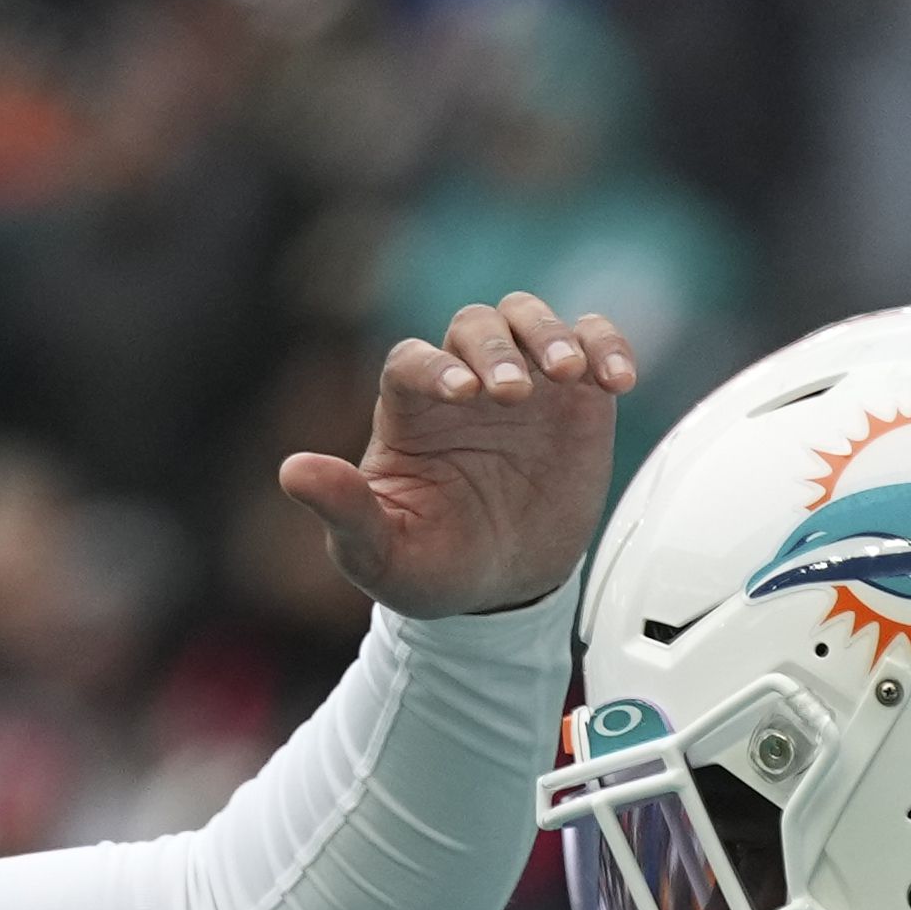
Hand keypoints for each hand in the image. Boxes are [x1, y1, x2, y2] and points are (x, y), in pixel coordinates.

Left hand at [280, 295, 638, 620]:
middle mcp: (464, 383)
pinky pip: (593, 343)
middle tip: (511, 395)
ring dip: (550, 335)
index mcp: (409, 411)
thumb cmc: (431, 568)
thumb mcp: (378, 555)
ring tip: (569, 375)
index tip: (460, 394)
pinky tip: (617, 380)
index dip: (433, 366)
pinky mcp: (576, 396)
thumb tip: (293, 471)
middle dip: (493, 349)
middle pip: (473, 325)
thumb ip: (343, 511)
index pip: (412, 362)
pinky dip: (608, 346)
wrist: (501, 590)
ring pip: (530, 319)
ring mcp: (523, 382)